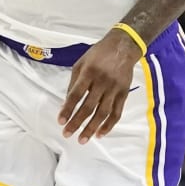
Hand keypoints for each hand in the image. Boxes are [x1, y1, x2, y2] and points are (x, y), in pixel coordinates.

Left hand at [59, 28, 140, 142]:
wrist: (123, 46)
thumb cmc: (98, 54)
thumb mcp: (81, 63)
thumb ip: (74, 83)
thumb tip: (66, 103)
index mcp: (89, 72)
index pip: (76, 94)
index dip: (67, 109)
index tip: (60, 121)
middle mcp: (102, 82)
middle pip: (88, 107)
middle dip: (77, 123)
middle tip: (67, 134)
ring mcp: (114, 89)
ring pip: (103, 113)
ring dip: (92, 128)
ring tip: (82, 139)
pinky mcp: (124, 94)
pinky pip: (116, 113)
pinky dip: (108, 125)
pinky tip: (100, 134)